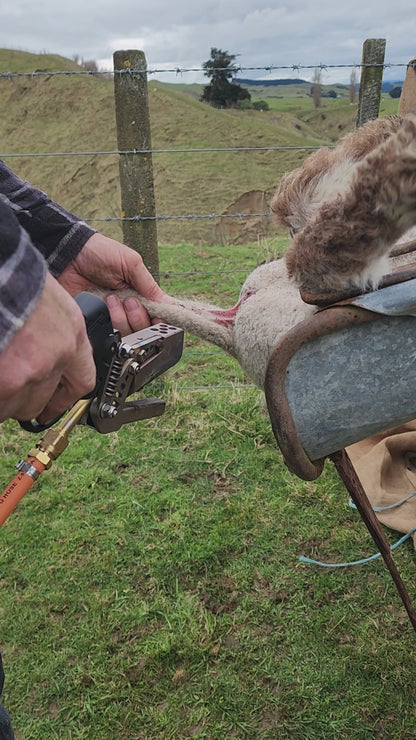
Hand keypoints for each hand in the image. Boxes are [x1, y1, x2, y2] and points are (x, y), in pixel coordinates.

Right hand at [0, 273, 95, 423]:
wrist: (0, 272)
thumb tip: (37, 343)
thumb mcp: (45, 297)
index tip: (53, 407)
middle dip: (24, 399)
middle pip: (43, 398)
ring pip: (19, 404)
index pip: (82, 380)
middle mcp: (58, 354)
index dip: (65, 398)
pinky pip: (2, 404)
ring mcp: (33, 370)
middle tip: (9, 391)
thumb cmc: (16, 276)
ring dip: (5, 398)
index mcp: (71, 331)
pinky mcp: (9, 380)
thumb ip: (49, 328)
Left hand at [58, 233, 170, 335]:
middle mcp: (127, 308)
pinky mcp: (94, 321)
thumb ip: (149, 286)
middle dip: (138, 316)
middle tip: (129, 300)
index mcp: (139, 294)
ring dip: (121, 317)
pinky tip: (102, 306)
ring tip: (110, 298)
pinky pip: (106, 333)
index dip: (159, 321)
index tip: (158, 319)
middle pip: (143, 329)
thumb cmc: (99, 253)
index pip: (156, 316)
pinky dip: (107, 322)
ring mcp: (110, 316)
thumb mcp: (130, 263)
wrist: (67, 254)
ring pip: (126, 333)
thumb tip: (170, 305)